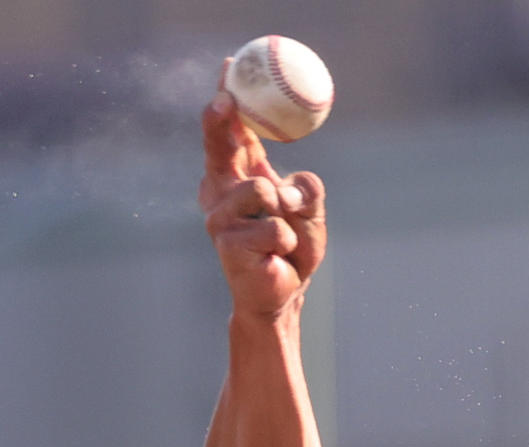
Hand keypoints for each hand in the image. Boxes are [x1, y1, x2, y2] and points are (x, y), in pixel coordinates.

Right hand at [199, 71, 325, 321]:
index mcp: (240, 176)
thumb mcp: (309, 208)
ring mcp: (220, 217)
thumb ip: (307, 187)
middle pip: (218, 147)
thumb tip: (285, 187)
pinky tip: (276, 256)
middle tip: (224, 100)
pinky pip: (274, 226)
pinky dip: (288, 240)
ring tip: (283, 235)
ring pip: (262, 189)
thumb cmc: (293, 248)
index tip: (229, 69)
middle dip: (218, 120)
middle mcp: (221, 193)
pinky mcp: (226, 243)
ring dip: (286, 212)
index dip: (229, 99)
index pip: (233, 132)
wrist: (283, 295)